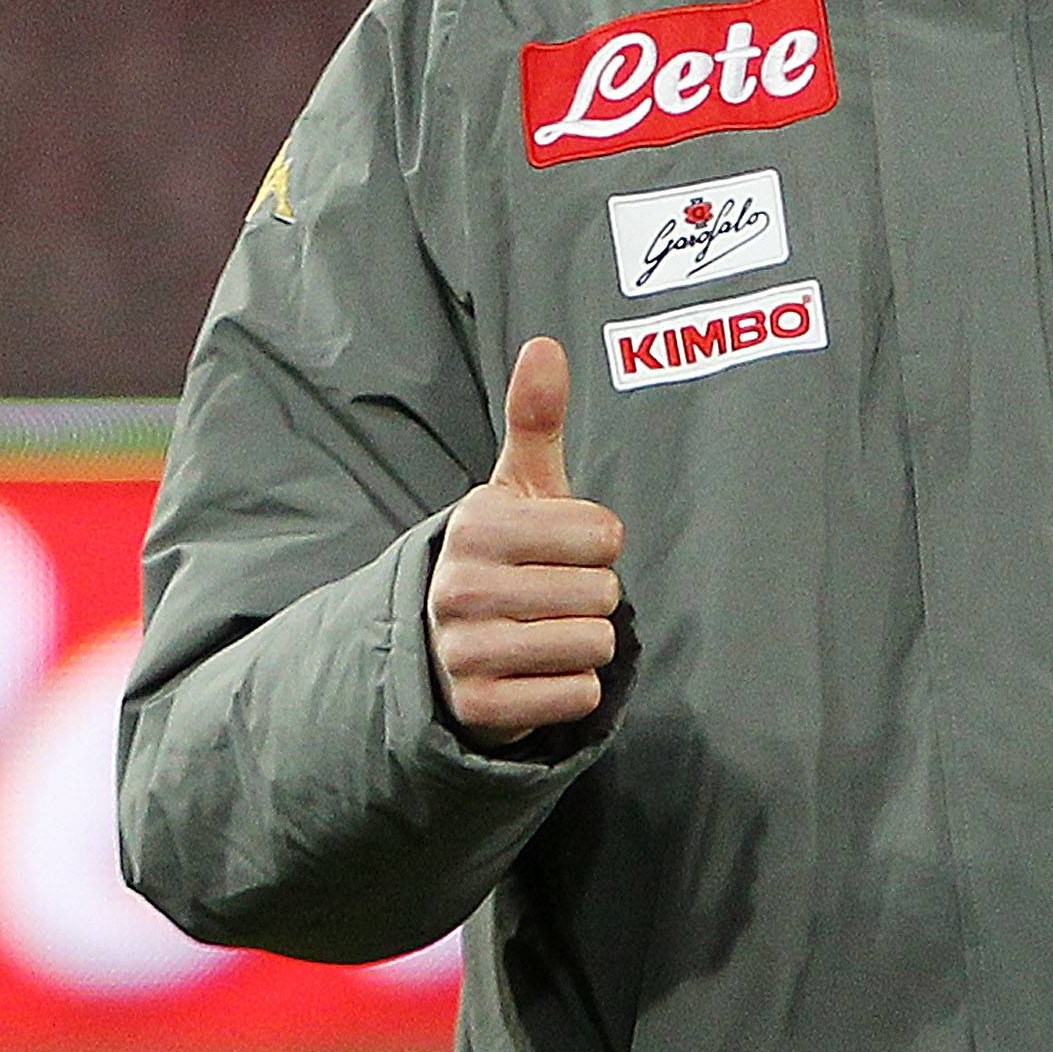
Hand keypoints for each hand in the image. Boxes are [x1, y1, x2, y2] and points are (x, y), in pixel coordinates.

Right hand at [427, 337, 623, 747]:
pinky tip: (540, 672)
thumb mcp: (519, 487)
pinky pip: (575, 695)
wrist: (448, 646)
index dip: (599, 543)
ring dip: (586, 642)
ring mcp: (465, 651)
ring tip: (547, 630)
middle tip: (551, 594)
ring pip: (593, 645)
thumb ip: (536, 417)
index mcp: (477, 525)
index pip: (603, 536)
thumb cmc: (507, 554)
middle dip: (592, 596)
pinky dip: (573, 688)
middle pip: (601, 593)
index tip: (561, 548)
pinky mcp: (480, 707)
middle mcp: (461, 587)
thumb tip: (544, 344)